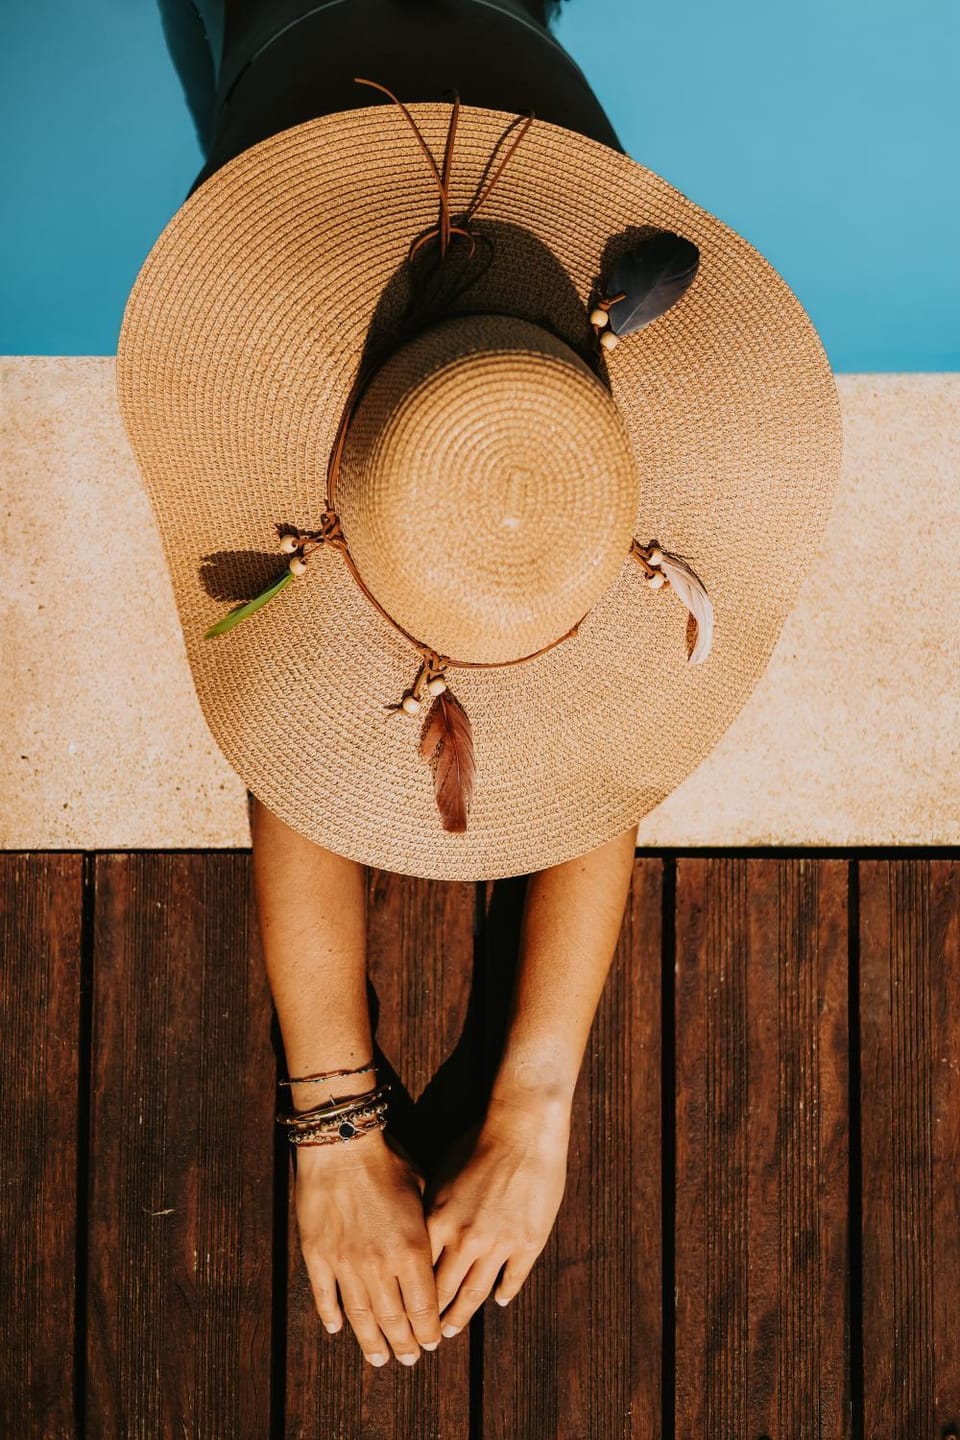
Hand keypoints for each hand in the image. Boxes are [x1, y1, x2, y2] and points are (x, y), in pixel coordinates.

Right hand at [293, 1127, 441, 1365]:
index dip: (428, 1330)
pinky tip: (336, 1329)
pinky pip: (325, 1295)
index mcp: (411, 1251)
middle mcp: (379, 1266)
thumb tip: (434, 1251)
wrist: (342, 1144)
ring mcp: (345, 1264)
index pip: (424, 1307)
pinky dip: (330, 1315)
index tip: (432, 1342)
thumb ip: (426, 1229)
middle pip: (394, 1320)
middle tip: (409, 1359)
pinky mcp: (318, 1255)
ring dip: (371, 1342)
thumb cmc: (388, 1160)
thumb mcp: (422, 1191)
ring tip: (379, 1359)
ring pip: (360, 1317)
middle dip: (405, 1344)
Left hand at [422, 1093, 571, 1335]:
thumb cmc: (478, 1142)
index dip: (408, 1299)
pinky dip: (503, 1292)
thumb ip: (428, 1210)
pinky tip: (498, 1300)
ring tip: (452, 1329)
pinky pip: (512, 1279)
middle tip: (424, 1337)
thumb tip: (414, 1237)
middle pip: (443, 1291)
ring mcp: (499, 1245)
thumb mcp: (440, 1175)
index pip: (416, 1273)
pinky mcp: (528, 1243)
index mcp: (439, 1221)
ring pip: (475, 1294)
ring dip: (462, 1315)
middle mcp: (465, 1239)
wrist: (523, 1128)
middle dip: (431, 1320)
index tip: (401, 1315)